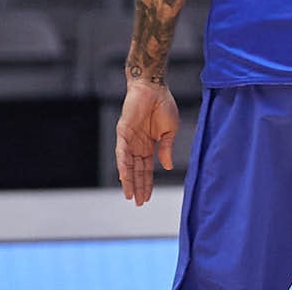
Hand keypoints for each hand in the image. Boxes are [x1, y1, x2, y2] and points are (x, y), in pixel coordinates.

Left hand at [116, 81, 179, 205]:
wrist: (154, 88)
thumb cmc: (163, 105)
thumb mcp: (170, 131)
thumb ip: (167, 149)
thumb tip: (168, 167)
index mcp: (149, 145)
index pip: (147, 169)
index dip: (147, 183)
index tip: (147, 197)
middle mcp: (137, 145)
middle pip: (137, 170)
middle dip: (138, 186)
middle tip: (138, 203)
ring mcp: (129, 140)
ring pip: (128, 165)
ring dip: (129, 180)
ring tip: (129, 195)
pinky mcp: (123, 132)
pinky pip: (122, 152)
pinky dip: (123, 164)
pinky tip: (124, 176)